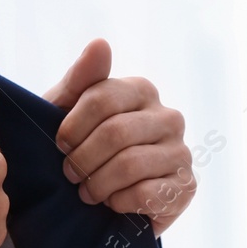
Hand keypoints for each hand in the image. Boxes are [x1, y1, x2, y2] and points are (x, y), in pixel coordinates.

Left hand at [45, 40, 194, 236]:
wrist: (103, 204)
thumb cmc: (84, 150)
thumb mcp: (68, 114)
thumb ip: (81, 79)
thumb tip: (100, 43)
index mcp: (141, 90)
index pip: (101, 98)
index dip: (72, 127)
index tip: (60, 146)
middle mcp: (169, 116)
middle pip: (115, 133)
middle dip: (82, 160)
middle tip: (71, 175)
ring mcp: (181, 151)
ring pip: (130, 164)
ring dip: (98, 184)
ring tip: (88, 192)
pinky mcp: (186, 186)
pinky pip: (145, 192)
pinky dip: (119, 202)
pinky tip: (114, 203)